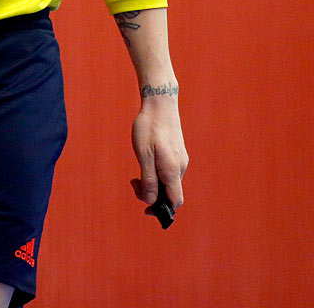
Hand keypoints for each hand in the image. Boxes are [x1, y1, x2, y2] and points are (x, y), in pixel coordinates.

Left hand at [129, 93, 187, 213]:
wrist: (160, 103)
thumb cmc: (149, 128)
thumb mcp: (143, 155)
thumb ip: (149, 179)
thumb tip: (151, 201)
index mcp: (172, 170)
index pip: (175, 201)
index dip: (162, 209)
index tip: (145, 206)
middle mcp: (180, 167)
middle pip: (169, 193)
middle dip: (152, 194)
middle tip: (134, 182)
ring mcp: (180, 159)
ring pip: (168, 182)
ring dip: (153, 183)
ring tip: (136, 173)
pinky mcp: (177, 152)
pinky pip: (168, 171)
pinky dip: (157, 173)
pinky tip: (145, 161)